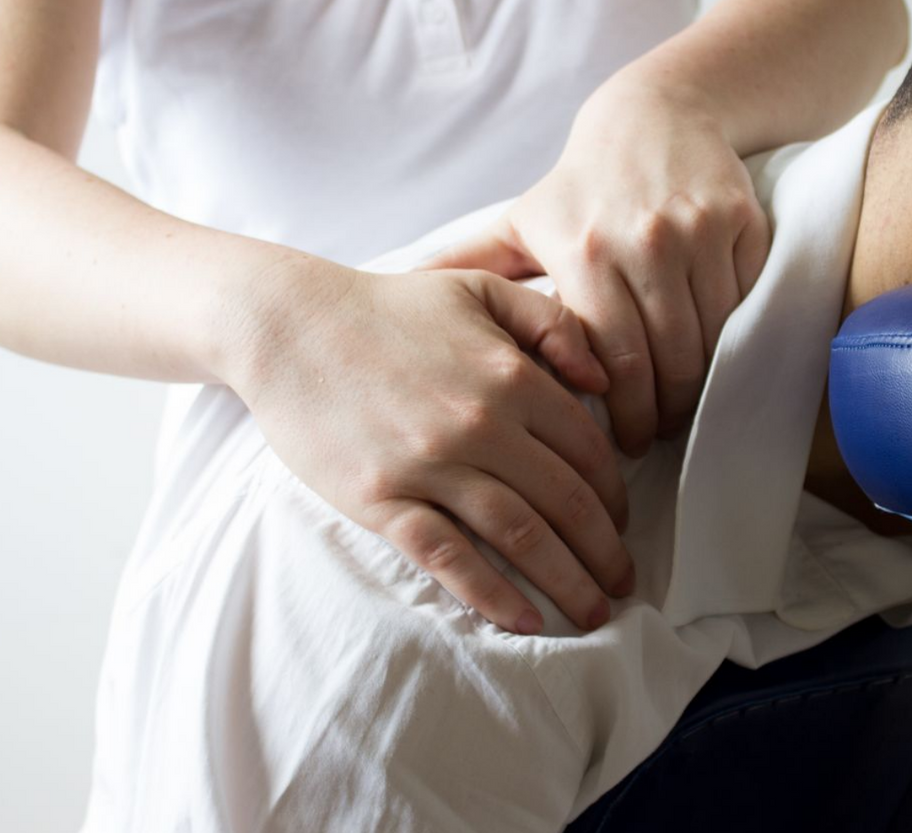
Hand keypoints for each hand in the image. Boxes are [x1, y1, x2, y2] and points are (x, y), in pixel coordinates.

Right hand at [223, 261, 634, 633]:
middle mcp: (481, 425)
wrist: (289, 325)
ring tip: (593, 613)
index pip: (589, 450)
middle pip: (566, 503)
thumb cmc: (389, 307)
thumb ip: (553, 323)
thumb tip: (603, 382)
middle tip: (623, 582)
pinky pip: (449, 558)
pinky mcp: (383, 500)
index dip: (615, 495)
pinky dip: (493, 595)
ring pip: (520, 537)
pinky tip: (525, 621)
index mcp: (512, 376)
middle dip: (605, 551)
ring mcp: (430, 466)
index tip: (623, 524)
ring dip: (566, 582)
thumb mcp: (481, 289)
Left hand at [422, 87, 770, 455]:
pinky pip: (744, 301)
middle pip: (668, 360)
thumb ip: (465, 266)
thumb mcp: (518, 223)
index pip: (613, 362)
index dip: (624, 415)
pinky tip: (714, 356)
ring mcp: (698, 232)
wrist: (654, 115)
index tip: (624, 444)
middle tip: (657, 436)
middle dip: (665, 412)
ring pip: (712, 337)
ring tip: (683, 407)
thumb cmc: (580, 186)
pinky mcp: (740, 222)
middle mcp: (644, 243)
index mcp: (583, 253)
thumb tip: (392, 290)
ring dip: (703, 384)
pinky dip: (734, 335)